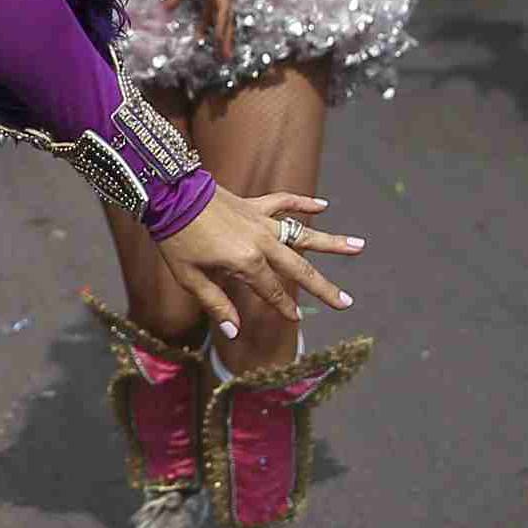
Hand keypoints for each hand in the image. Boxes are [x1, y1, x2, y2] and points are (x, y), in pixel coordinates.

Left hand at [156, 188, 362, 338]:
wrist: (168, 194)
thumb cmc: (176, 240)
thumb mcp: (191, 279)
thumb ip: (217, 304)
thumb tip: (233, 333)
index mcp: (247, 262)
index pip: (272, 291)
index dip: (283, 306)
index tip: (295, 318)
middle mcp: (262, 241)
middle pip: (299, 268)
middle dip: (324, 287)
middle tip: (347, 302)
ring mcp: (261, 220)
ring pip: (303, 233)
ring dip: (331, 241)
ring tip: (359, 246)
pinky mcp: (254, 204)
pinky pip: (284, 202)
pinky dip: (303, 203)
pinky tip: (323, 206)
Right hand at [162, 0, 234, 57]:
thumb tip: (168, 8)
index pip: (213, 11)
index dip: (208, 26)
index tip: (202, 39)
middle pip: (225, 18)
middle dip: (224, 37)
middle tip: (223, 55)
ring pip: (226, 18)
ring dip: (225, 37)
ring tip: (224, 53)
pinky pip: (223, 12)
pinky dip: (222, 26)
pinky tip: (219, 38)